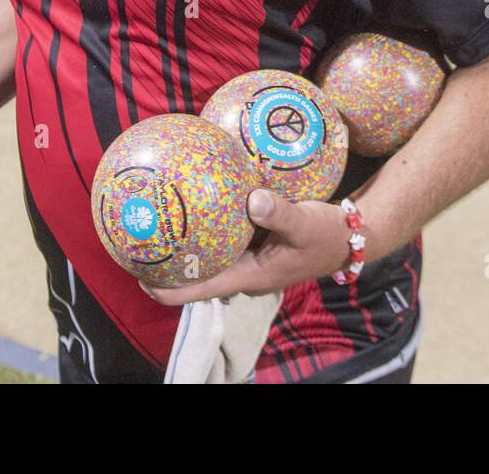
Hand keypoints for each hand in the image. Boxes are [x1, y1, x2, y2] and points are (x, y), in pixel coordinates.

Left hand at [143, 190, 352, 305]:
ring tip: (156, 226)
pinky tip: (196, 206)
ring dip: (185, 248)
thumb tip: (252, 197)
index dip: (166, 289)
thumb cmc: (327, 234)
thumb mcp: (306, 222)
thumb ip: (280, 212)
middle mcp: (244, 272)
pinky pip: (224, 239)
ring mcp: (249, 260)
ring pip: (210, 258)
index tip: (138, 275)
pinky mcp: (256, 245)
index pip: (199, 291)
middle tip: (138, 243)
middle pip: (197, 277)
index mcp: (250, 276)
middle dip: (167, 266)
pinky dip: (207, 229)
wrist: (351, 236)